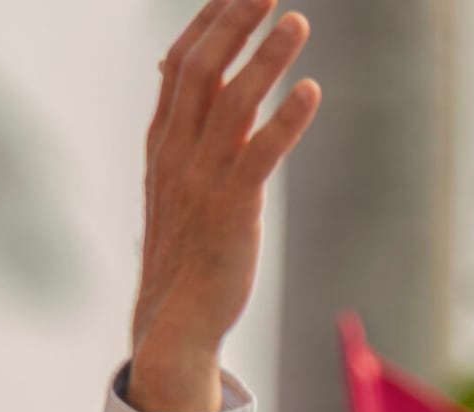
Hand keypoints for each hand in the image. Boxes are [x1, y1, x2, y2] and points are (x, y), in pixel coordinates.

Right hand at [127, 0, 320, 411]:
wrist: (173, 319)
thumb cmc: (183, 248)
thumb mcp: (173, 180)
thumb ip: (181, 127)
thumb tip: (175, 72)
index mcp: (162, 142)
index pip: (180, 65)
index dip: (208, 22)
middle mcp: (177, 153)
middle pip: (201, 69)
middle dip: (234, 23)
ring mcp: (202, 181)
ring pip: (232, 103)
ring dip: (266, 58)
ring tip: (298, 22)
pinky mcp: (232, 211)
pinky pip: (259, 155)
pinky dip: (286, 120)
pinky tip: (311, 91)